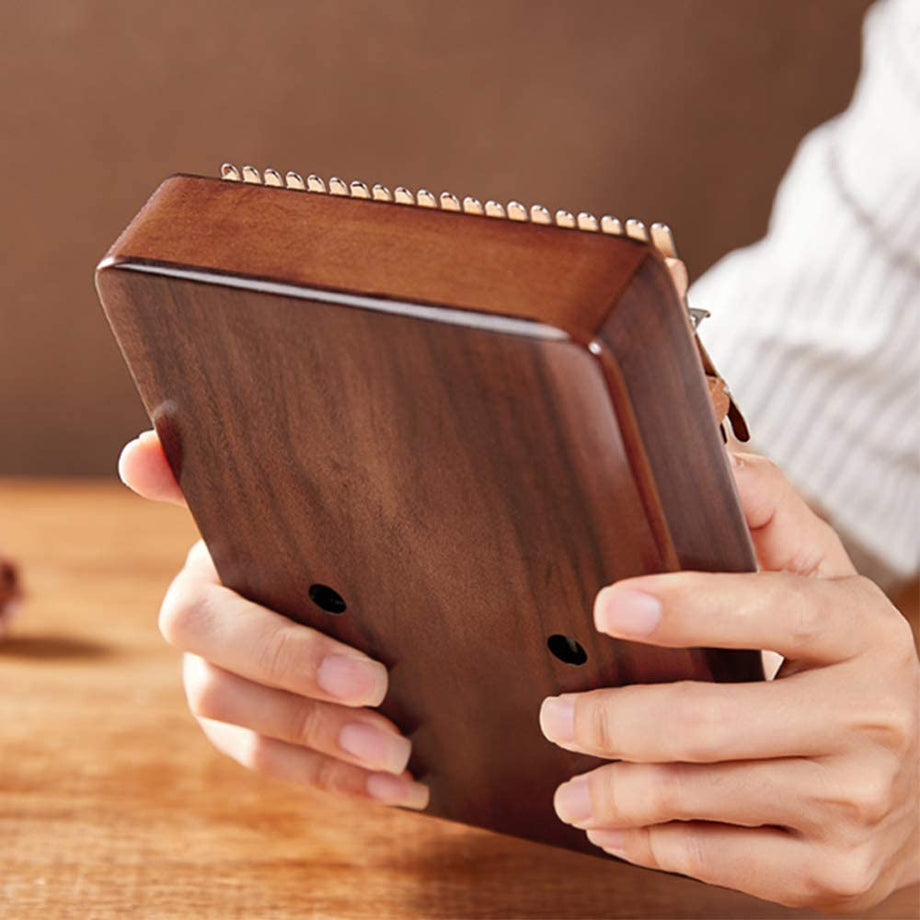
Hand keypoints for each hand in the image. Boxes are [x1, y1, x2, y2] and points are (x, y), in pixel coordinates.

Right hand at [119, 431, 427, 809]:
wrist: (334, 564)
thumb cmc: (309, 525)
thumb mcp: (277, 497)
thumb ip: (207, 476)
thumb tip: (140, 454)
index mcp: (205, 580)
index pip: (211, 624)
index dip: (282, 655)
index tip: (366, 676)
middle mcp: (202, 645)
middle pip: (227, 691)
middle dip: (311, 714)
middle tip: (388, 722)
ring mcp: (222, 696)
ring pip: (253, 739)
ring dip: (327, 759)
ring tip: (399, 763)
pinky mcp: (254, 736)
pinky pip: (283, 771)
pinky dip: (339, 784)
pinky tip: (399, 792)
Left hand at [540, 452, 918, 911]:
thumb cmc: (844, 667)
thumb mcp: (824, 582)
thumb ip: (769, 514)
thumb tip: (710, 455)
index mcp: (861, 630)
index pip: (771, 610)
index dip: (686, 608)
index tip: (606, 607)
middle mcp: (869, 718)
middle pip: (710, 723)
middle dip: (611, 722)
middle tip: (554, 715)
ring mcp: (854, 803)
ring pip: (701, 798)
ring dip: (614, 793)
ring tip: (568, 783)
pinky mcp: (833, 872)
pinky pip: (718, 862)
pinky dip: (650, 846)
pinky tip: (613, 828)